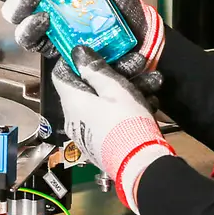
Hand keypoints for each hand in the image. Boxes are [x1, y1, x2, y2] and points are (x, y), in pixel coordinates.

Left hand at [56, 46, 173, 212]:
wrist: (139, 164)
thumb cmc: (124, 121)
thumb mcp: (113, 88)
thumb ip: (94, 69)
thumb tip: (76, 52)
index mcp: (71, 102)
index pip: (61, 74)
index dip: (75, 60)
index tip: (94, 51)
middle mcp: (75, 118)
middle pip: (88, 88)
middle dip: (113, 73)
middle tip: (135, 64)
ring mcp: (88, 132)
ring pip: (105, 102)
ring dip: (127, 89)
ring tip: (152, 81)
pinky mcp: (103, 143)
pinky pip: (111, 118)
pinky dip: (127, 107)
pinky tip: (151, 100)